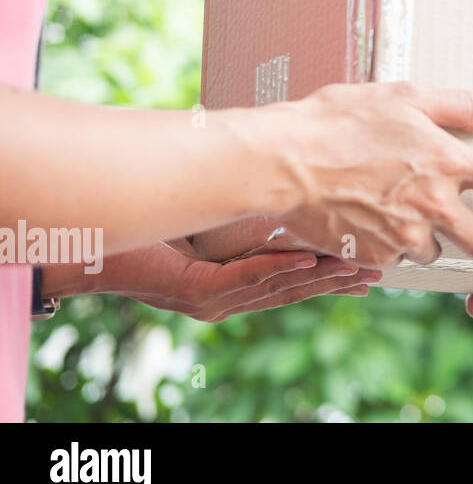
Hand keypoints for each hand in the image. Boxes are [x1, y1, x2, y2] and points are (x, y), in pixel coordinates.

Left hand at [42, 241, 376, 321]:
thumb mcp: (200, 224)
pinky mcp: (193, 292)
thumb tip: (272, 182)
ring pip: (276, 287)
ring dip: (320, 276)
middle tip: (376, 274)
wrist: (84, 247)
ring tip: (354, 266)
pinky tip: (307, 258)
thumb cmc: (140, 231)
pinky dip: (279, 266)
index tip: (366, 269)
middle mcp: (223, 301)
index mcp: (227, 288)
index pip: (290, 283)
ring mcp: (210, 301)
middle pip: (293, 291)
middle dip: (338, 281)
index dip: (330, 277)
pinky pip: (245, 278)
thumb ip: (235, 218)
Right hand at [251, 84, 472, 267]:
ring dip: (427, 238)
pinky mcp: (375, 254)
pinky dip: (389, 245)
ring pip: (435, 251)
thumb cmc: (340, 120)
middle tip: (461, 222)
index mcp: (449, 162)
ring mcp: (405, 235)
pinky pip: (395, 258)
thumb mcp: (403, 96)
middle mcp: (435, 205)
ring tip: (395, 211)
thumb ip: (456, 106)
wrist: (284, 161)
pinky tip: (367, 220)